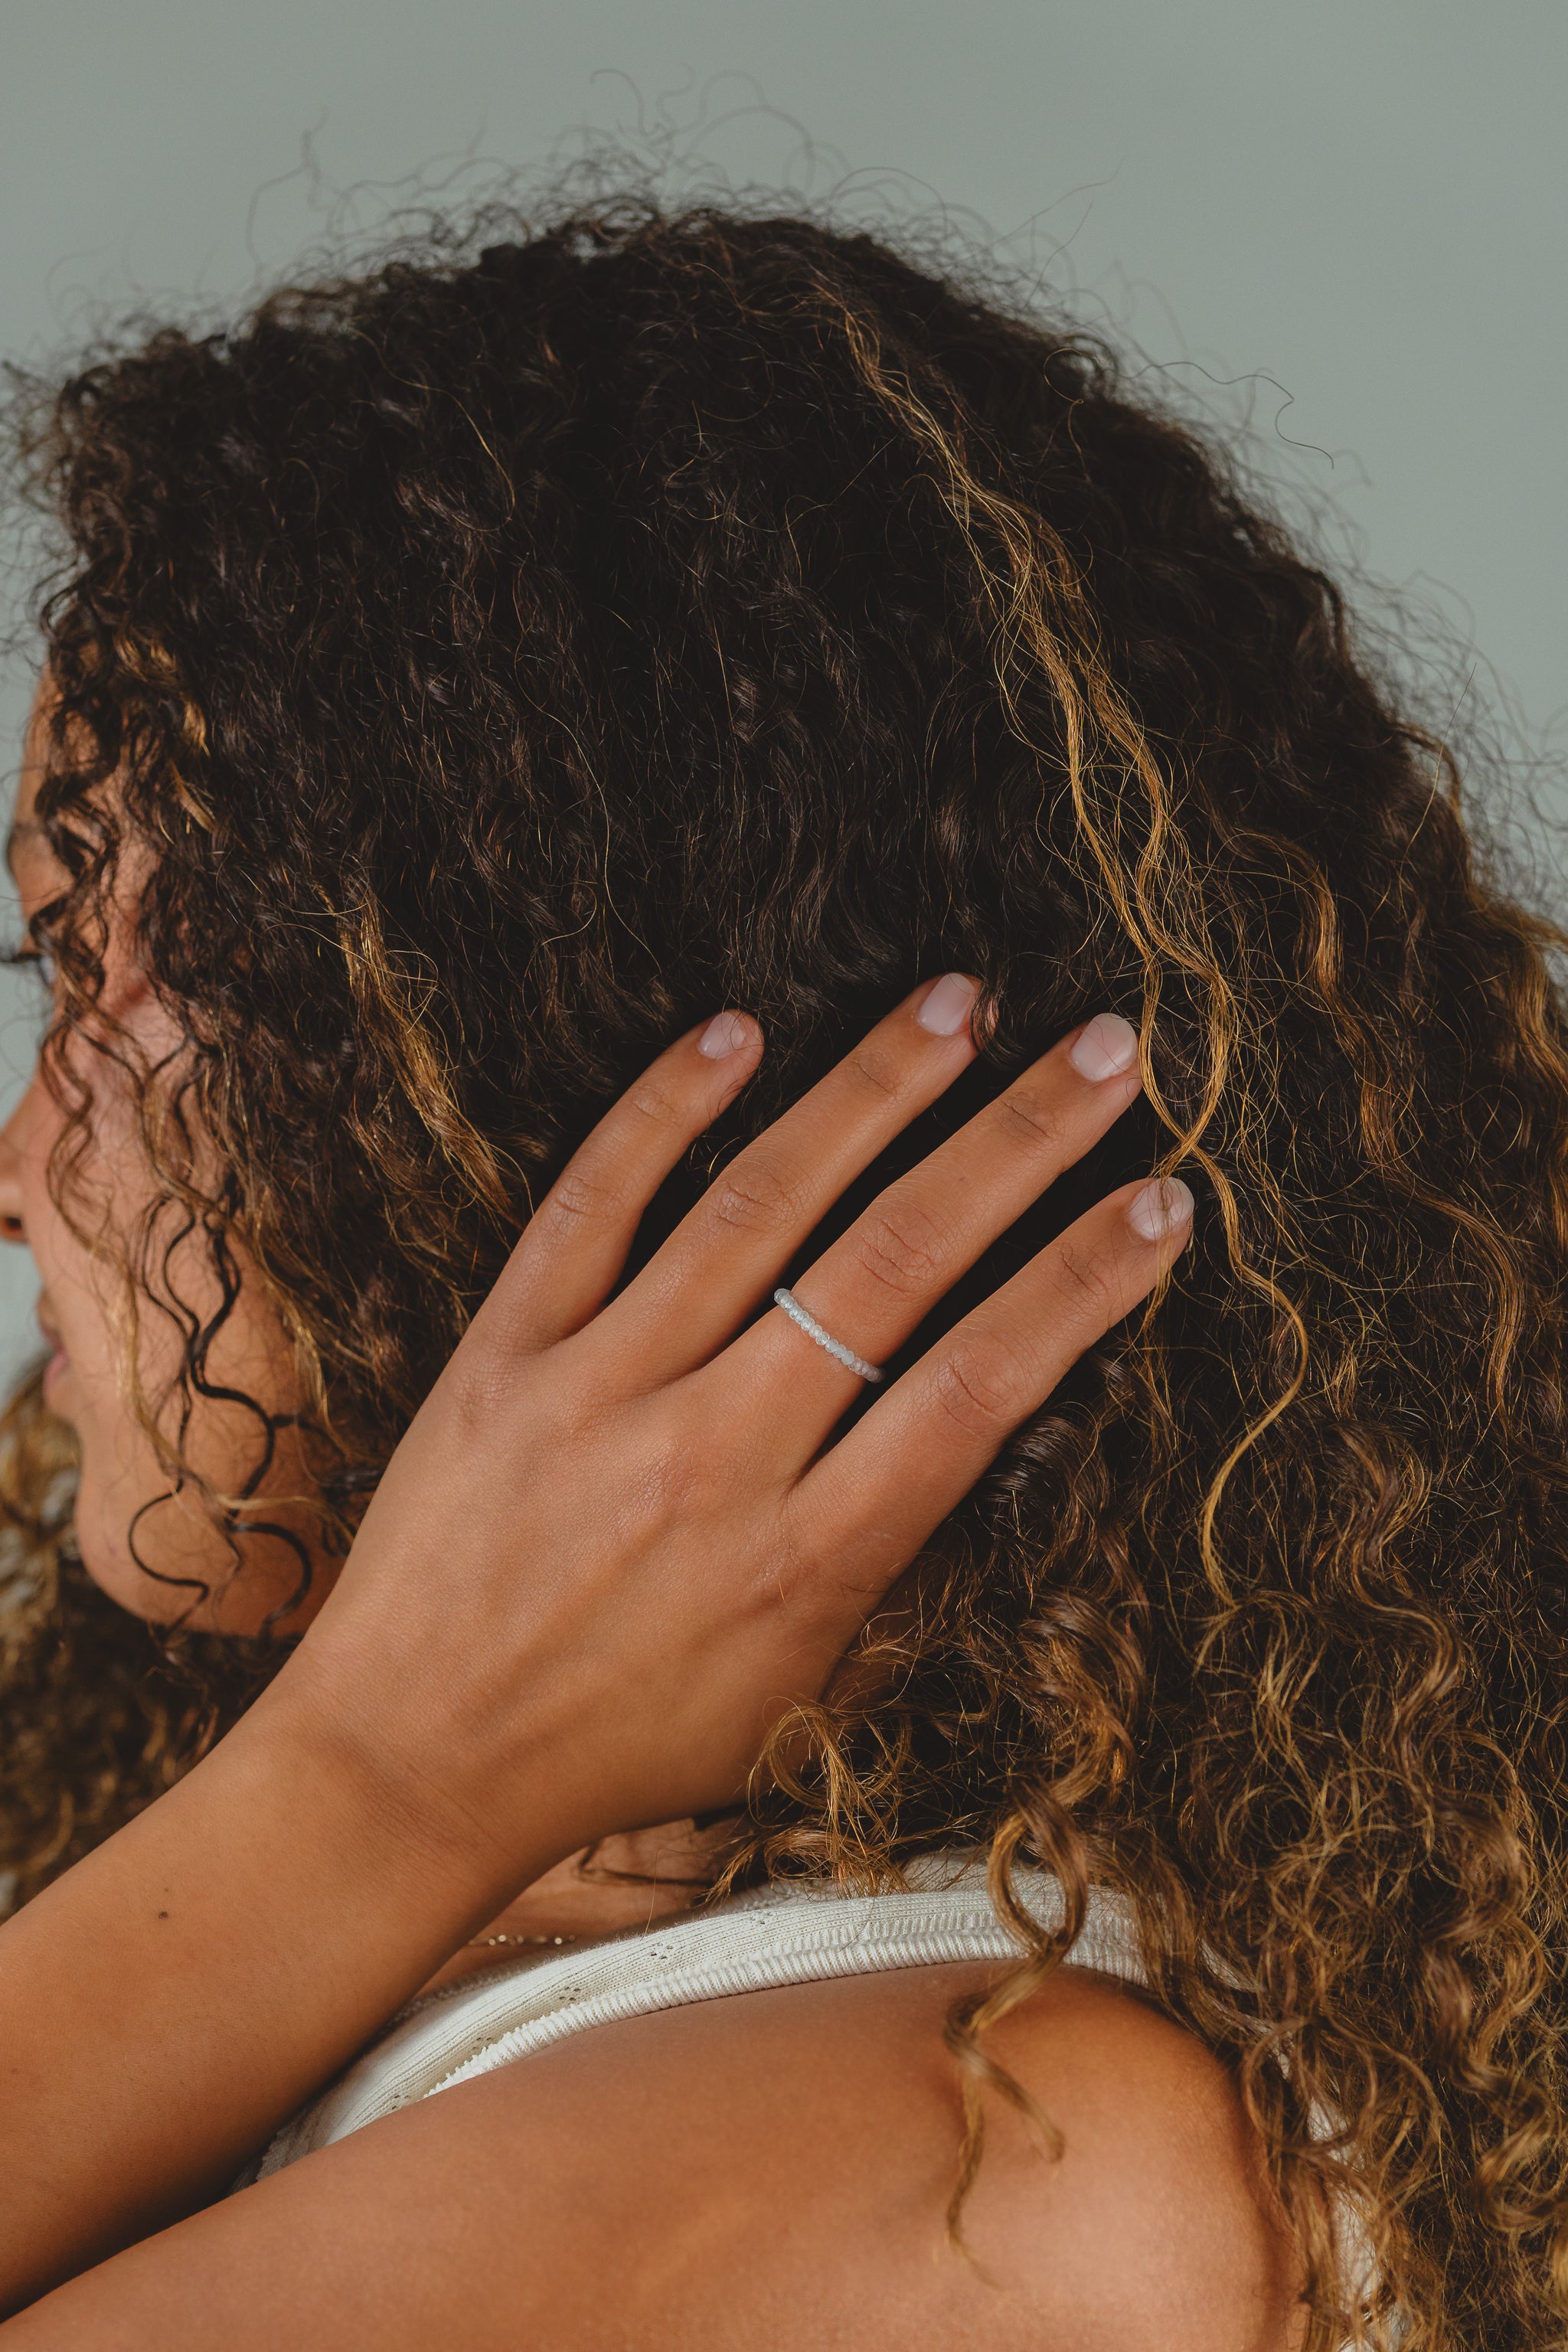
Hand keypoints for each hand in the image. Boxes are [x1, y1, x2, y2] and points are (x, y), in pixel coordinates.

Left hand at [0, 977, 1191, 2301]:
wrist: (408, 1766)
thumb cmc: (614, 1749)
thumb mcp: (789, 1699)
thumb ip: (885, 1573)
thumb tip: (979, 1444)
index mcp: (802, 1558)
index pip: (979, 1386)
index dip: (1083, 1281)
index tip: (1161, 1203)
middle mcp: (711, 1455)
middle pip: (894, 1264)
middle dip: (1018, 1145)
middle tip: (1106, 1053)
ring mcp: (599, 1389)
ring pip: (758, 1205)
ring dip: (871, 1092)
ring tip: (959, 1007)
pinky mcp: (505, 1352)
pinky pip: (591, 1205)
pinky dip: (662, 1111)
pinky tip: (736, 1031)